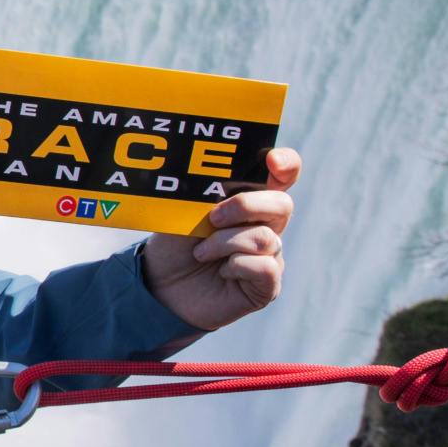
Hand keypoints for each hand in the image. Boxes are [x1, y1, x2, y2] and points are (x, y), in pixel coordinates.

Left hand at [140, 148, 299, 331]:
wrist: (160, 285)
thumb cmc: (174, 245)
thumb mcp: (184, 212)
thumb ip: (206, 193)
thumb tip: (218, 180)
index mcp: (250, 200)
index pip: (283, 175)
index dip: (286, 164)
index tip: (272, 161)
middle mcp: (266, 225)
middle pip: (282, 203)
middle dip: (245, 206)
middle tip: (212, 218)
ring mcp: (270, 255)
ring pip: (264, 238)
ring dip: (224, 243)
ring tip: (201, 252)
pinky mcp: (267, 284)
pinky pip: (265, 267)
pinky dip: (237, 266)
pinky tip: (222, 271)